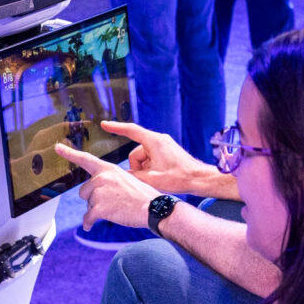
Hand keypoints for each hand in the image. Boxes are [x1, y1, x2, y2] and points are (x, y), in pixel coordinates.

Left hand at [57, 142, 159, 229]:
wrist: (152, 208)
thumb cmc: (142, 196)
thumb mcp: (126, 179)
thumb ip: (109, 180)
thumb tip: (97, 190)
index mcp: (108, 169)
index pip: (85, 159)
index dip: (69, 153)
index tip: (57, 147)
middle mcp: (101, 178)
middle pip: (84, 192)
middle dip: (94, 198)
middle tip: (113, 202)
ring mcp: (99, 192)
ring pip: (89, 205)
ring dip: (98, 210)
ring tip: (115, 209)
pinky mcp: (99, 208)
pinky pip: (87, 218)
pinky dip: (88, 223)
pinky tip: (90, 225)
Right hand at [104, 121, 229, 197]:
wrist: (199, 179)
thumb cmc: (180, 178)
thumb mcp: (152, 179)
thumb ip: (134, 176)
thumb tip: (122, 175)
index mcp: (154, 142)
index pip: (131, 131)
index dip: (116, 128)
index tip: (104, 124)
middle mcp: (158, 140)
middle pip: (136, 152)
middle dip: (138, 167)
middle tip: (149, 178)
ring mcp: (163, 145)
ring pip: (143, 157)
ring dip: (145, 169)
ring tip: (157, 178)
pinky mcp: (166, 151)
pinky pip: (151, 158)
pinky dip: (151, 168)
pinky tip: (161, 176)